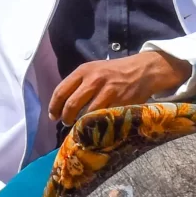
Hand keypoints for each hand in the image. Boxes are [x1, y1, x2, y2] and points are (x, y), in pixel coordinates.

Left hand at [49, 50, 188, 125]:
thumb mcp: (95, 70)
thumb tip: (62, 104)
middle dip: (66, 117)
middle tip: (66, 122)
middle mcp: (94, 80)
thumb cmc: (114, 72)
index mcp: (84, 70)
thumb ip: (79, 83)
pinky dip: (97, 125)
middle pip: (71, 104)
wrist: (142, 70)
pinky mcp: (120, 102)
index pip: (61, 91)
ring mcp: (108, 91)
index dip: (54, 106)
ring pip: (86, 114)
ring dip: (81, 123)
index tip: (53, 116)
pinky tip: (95, 126)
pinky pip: (103, 118)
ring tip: (81, 126)